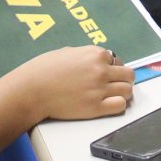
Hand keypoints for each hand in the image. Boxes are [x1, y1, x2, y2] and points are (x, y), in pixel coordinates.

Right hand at [7, 46, 134, 121]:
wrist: (32, 89)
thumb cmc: (44, 69)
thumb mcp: (67, 52)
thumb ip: (85, 55)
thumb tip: (94, 59)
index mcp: (95, 54)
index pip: (117, 60)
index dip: (112, 67)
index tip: (106, 74)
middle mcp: (101, 70)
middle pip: (128, 75)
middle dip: (123, 79)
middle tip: (115, 85)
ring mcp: (100, 89)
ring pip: (128, 90)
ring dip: (123, 93)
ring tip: (113, 96)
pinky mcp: (95, 107)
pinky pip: (120, 105)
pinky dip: (118, 105)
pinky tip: (109, 104)